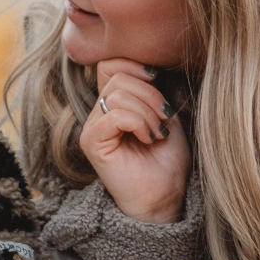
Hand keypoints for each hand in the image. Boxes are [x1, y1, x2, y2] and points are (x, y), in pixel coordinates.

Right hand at [80, 59, 190, 223]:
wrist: (167, 195)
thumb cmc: (167, 159)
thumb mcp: (164, 114)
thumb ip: (149, 89)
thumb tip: (147, 66)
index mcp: (113, 104)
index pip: (110, 65)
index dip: (134, 65)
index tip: (156, 79)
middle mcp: (98, 114)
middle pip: (117, 77)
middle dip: (149, 94)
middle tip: (163, 120)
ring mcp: (92, 128)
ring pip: (118, 95)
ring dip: (147, 112)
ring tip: (157, 133)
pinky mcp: (92, 142)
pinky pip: (114, 115)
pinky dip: (138, 123)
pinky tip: (148, 139)